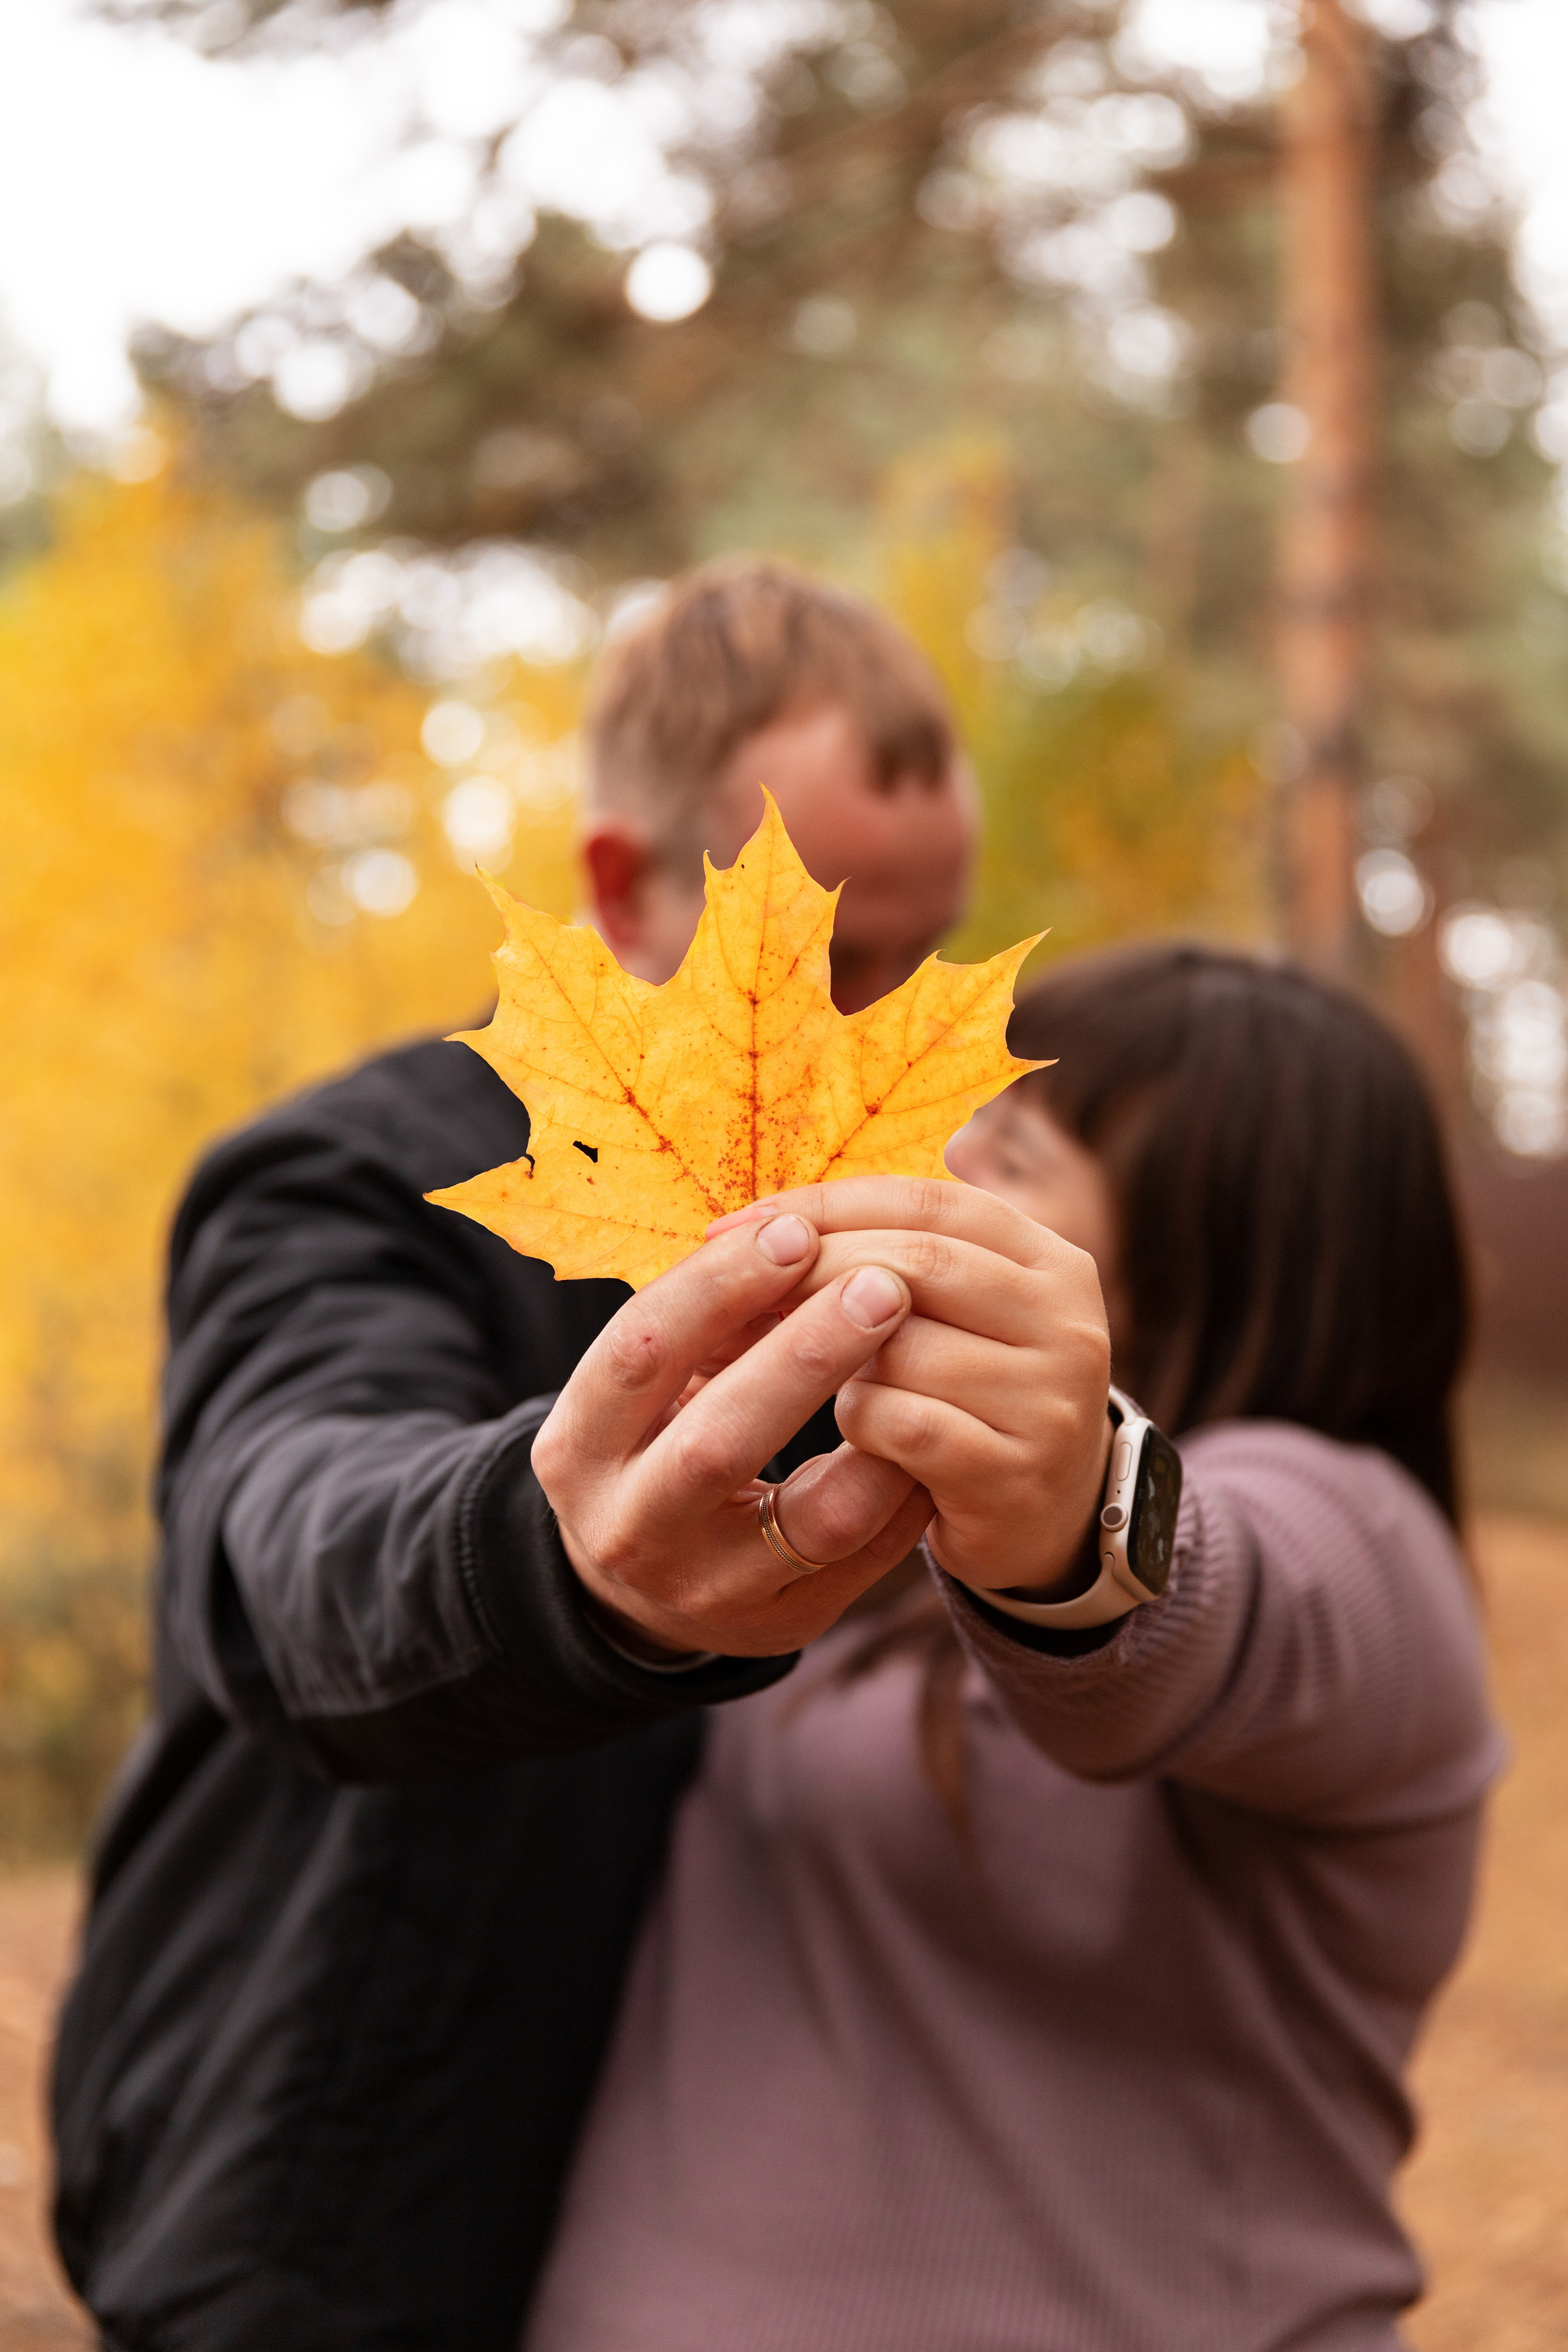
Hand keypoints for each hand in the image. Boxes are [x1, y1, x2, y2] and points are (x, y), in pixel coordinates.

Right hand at [530, 1212, 936, 1656]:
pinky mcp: (783, 1623)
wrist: (641, 1590)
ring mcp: (709, 1591)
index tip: (793, 1232)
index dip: (715, 1289)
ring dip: (878, 1428)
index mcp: (578, 1451)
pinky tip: (937, 1420)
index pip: (639, 1355)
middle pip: (719, 1442)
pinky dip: (907, 1484)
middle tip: (882, 1285)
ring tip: (919, 1352)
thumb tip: (794, 1230)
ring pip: (810, 1519)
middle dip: (805, 1355)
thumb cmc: (653, 1445)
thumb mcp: (643, 1389)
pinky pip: (866, 1555)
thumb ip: (701, 1325)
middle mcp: (632, 1529)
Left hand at [709, 1177, 1111, 1594]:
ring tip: (805, 1377)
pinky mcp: (1016, 1473)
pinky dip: (857, 1420)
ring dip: (832, 1360)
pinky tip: (852, 1428)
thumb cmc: (964, 1398)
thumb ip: (881, 1257)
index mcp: (1048, 1259)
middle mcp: (1068, 1319)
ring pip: (903, 1345)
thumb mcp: (948, 1313)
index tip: (734, 1226)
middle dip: (809, 1273)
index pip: (923, 1201)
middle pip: (914, 1263)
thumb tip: (746, 1229)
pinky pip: (902, 1424)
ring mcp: (1051, 1400)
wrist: (1045, 1521)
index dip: (823, 1206)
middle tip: (733, 1297)